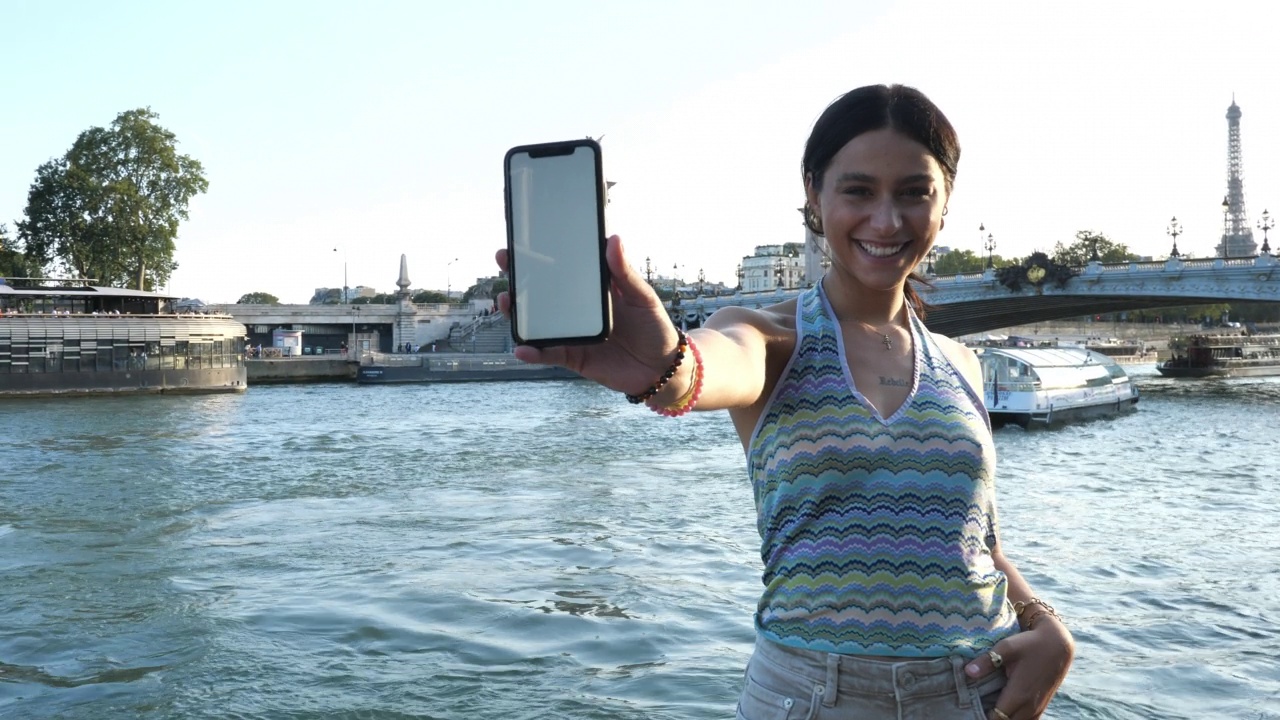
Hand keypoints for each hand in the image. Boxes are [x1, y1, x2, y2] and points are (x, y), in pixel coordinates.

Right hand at [494, 235, 682, 395]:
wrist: (662, 369)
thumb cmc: (654, 327)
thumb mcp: (642, 296)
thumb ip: (625, 273)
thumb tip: (613, 240)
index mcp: (593, 289)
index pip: (562, 268)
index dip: (541, 255)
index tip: (523, 240)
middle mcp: (577, 309)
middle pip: (541, 292)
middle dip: (519, 278)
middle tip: (504, 262)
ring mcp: (572, 332)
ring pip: (537, 321)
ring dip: (517, 313)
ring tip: (505, 302)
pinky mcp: (572, 356)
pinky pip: (548, 353)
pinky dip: (534, 352)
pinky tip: (522, 348)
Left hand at [964, 618, 1073, 719]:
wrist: (1058, 645)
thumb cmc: (1030, 644)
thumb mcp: (1007, 647)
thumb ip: (987, 661)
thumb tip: (968, 672)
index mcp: (1019, 694)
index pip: (997, 718)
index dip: (982, 715)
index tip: (971, 707)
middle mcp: (1029, 706)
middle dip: (991, 717)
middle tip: (977, 705)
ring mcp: (1037, 708)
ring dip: (1003, 718)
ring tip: (989, 706)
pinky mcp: (1041, 707)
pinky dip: (1015, 718)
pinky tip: (1004, 707)